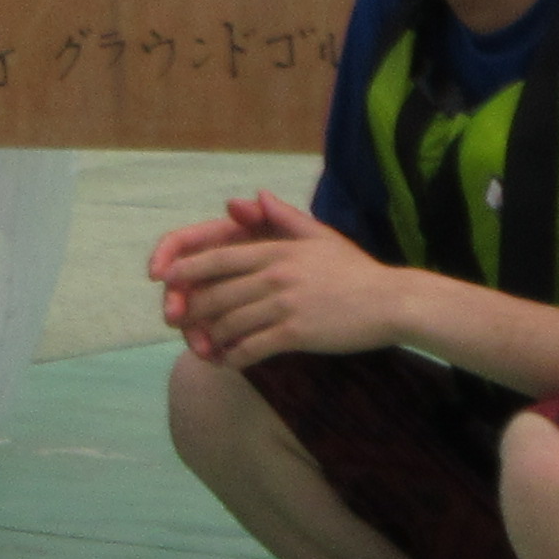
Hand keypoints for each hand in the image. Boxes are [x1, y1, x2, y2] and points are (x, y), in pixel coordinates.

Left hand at [153, 193, 402, 369]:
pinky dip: (234, 357)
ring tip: (203, 346)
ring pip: (228, 323)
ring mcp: (284, 304)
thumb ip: (284, 218)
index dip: (184, 270)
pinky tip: (229, 362)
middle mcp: (275, 275)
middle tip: (179, 324)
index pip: (216, 258)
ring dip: (210, 338)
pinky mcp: (297, 333)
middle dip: (191, 311)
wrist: (393, 302)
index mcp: (276, 251)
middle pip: (214, 294)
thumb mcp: (320, 237)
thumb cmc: (357, 271)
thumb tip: (252, 196)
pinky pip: (252, 348)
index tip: (165, 282)